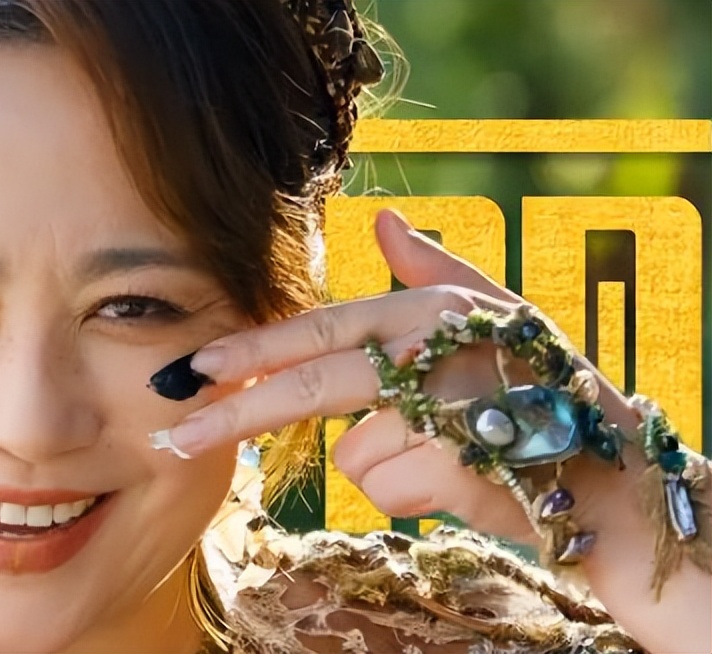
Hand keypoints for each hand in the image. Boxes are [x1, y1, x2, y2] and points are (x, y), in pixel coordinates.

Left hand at [161, 209, 638, 545]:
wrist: (609, 464)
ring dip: (390, 467)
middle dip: (237, 415)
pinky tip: (466, 480)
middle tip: (174, 440)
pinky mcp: (467, 461)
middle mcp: (436, 347)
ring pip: (357, 453)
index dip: (253, 348)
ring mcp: (453, 403)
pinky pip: (394, 490)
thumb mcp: (491, 314)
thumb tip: (383, 217)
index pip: (322, 327)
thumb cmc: (535, 384)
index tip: (191, 369)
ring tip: (450, 453)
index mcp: (428, 309)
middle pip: (315, 385)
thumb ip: (431, 267)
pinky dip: (419, 495)